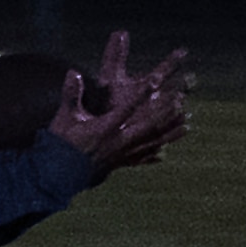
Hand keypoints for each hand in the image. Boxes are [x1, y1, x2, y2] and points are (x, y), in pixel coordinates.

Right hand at [47, 30, 192, 182]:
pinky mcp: (120, 163)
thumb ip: (71, 94)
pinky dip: (156, 153)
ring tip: (187, 125)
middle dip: (164, 113)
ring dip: (169, 133)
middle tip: (181, 100)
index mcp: (104, 128)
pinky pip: (143, 158)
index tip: (155, 81)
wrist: (58, 174)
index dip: (141, 93)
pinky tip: (167, 152)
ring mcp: (121, 154)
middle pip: (147, 126)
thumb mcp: (64, 117)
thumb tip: (73, 72)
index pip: (127, 107)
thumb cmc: (61, 143)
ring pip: (150, 143)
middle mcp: (117, 142)